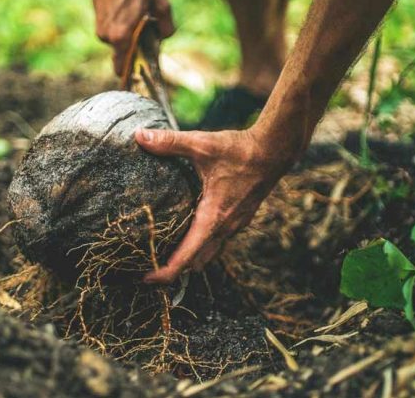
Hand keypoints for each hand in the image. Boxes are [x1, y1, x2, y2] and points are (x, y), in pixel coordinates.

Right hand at [87, 0, 173, 74]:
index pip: (124, 69)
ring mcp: (101, 30)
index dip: (134, 74)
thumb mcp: (160, 1)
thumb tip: (165, 37)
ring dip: (130, 37)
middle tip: (149, 34)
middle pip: (125, 56)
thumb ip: (166, 25)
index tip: (144, 75)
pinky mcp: (98, 22)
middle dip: (137, 50)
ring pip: (120, 44)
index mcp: (122, 37)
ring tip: (139, 15)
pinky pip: (115, 34)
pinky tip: (130, 11)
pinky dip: (123, 28)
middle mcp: (108, 37)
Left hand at [135, 127, 295, 283]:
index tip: (145, 279)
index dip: (165, 273)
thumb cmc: (239, 150)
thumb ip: (169, 142)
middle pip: (196, 262)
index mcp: (213, 218)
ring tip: (164, 253)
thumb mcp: (201, 144)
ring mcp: (235, 225)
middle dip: (174, 269)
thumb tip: (139, 136)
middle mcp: (225, 228)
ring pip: (209, 253)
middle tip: (147, 264)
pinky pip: (218, 241)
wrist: (275, 151)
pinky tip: (189, 230)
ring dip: (189, 257)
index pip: (186, 257)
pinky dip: (202, 244)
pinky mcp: (239, 219)